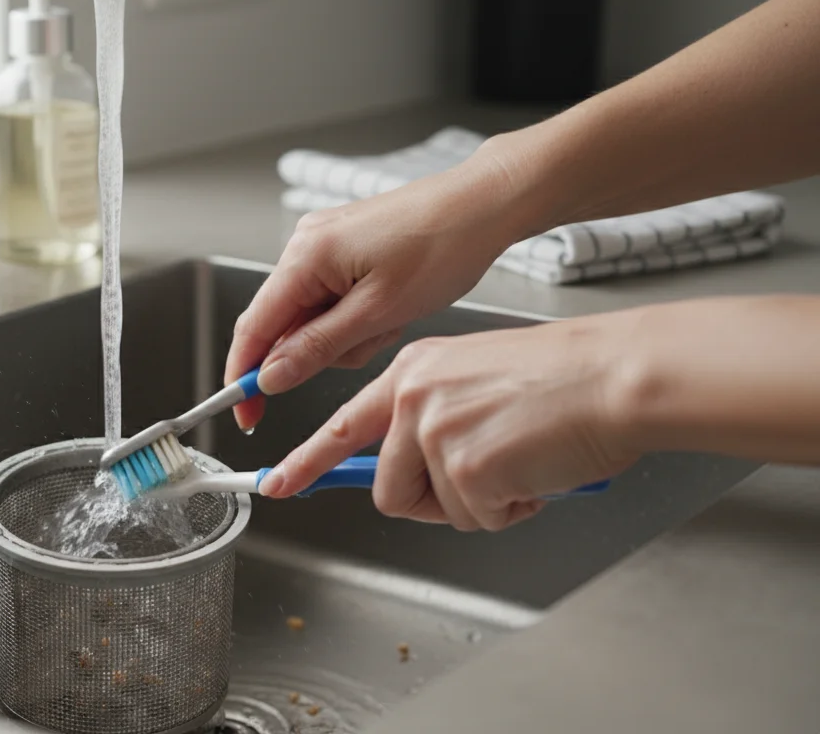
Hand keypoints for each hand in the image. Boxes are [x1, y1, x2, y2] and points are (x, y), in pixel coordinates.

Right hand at [225, 145, 540, 430]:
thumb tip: (270, 377)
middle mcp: (305, 244)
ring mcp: (323, 243)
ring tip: (393, 318)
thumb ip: (316, 348)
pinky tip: (390, 306)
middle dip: (318, 351)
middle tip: (369, 343)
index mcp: (306, 256)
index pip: (252, 328)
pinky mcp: (343, 247)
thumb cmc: (443, 245)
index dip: (243, 376)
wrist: (483, 205)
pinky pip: (331, 298)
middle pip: (282, 325)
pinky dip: (356, 316)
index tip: (245, 412)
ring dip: (347, 335)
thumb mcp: (379, 312)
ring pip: (312, 317)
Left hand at [258, 313, 641, 530]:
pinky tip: (536, 469)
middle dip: (435, 502)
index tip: (275, 482)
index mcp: (412, 371)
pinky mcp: (465, 465)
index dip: (306, 462)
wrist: (614, 375)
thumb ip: (433, 417)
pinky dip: (513, 507)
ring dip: (482, 503)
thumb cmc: (564, 378)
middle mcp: (413, 397)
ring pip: (438, 508)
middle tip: (484, 483)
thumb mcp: (474, 379)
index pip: (343, 425)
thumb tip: (416, 469)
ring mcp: (434, 431)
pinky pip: (479, 518)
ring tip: (521, 461)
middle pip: (389, 489)